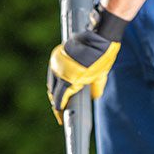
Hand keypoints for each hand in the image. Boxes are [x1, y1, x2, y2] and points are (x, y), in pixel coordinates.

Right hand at [47, 7, 126, 123]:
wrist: (100, 35)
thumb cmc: (102, 57)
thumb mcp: (100, 77)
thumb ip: (95, 89)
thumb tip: (93, 97)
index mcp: (69, 80)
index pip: (59, 99)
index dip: (59, 111)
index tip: (60, 117)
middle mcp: (60, 71)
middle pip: (52, 92)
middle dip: (55, 102)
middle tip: (59, 110)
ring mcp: (57, 61)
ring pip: (51, 82)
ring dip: (54, 91)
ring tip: (58, 99)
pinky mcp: (58, 54)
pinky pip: (53, 71)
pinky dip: (55, 80)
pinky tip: (59, 84)